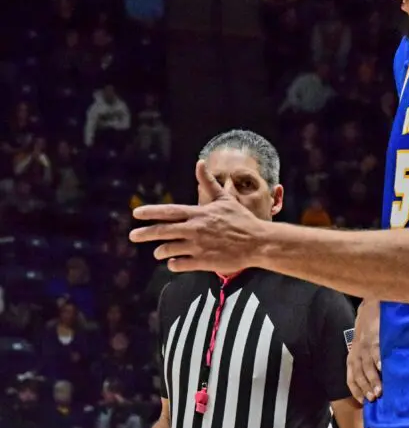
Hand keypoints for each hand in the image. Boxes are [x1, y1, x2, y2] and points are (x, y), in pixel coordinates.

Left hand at [129, 160, 265, 273]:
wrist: (257, 242)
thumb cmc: (241, 219)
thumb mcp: (224, 199)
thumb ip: (208, 182)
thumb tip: (199, 162)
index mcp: (199, 214)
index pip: (169, 212)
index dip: (150, 212)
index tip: (136, 213)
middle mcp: (195, 230)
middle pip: (162, 232)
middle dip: (145, 234)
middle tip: (132, 236)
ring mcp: (197, 247)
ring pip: (168, 250)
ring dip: (161, 251)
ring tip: (159, 252)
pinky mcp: (202, 262)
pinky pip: (179, 265)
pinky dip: (173, 264)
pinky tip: (174, 262)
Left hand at [347, 300, 381, 402]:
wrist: (370, 305)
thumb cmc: (368, 329)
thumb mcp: (362, 346)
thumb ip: (365, 361)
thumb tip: (376, 380)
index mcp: (352, 356)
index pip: (351, 378)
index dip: (356, 390)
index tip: (365, 402)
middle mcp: (356, 352)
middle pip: (359, 374)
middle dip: (365, 387)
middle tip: (374, 398)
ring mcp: (365, 345)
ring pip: (367, 365)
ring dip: (373, 379)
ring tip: (380, 390)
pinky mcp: (374, 336)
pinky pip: (375, 350)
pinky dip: (378, 360)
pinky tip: (383, 368)